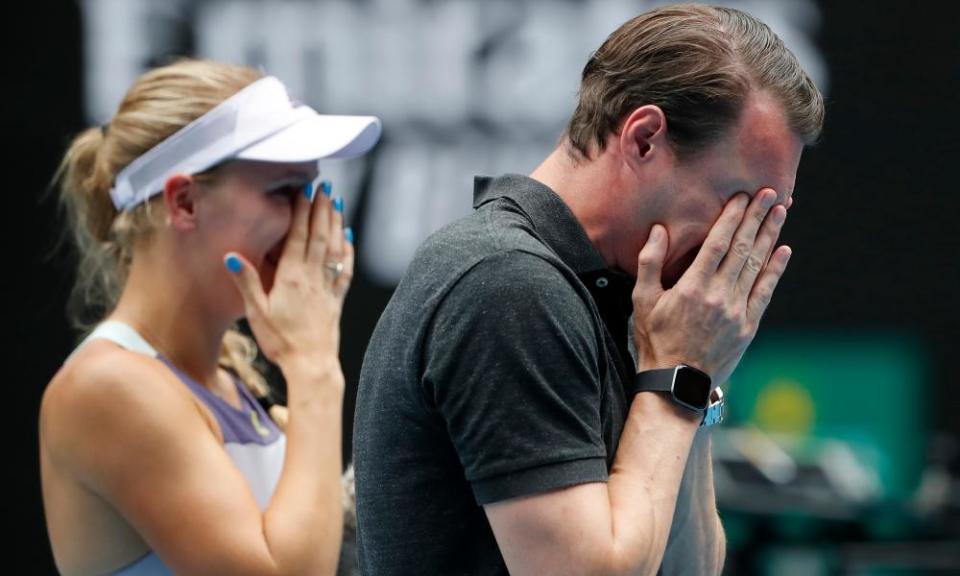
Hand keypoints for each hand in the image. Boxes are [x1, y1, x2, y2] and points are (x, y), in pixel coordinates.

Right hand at [224, 185, 352, 373]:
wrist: (311, 366)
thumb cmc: (280, 342)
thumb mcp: (256, 313)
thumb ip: (246, 282)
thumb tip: (231, 256)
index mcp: (291, 278)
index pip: (298, 238)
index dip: (301, 213)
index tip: (304, 191)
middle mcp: (313, 279)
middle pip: (319, 237)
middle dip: (322, 210)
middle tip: (325, 187)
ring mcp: (328, 288)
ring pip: (334, 249)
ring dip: (335, 224)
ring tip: (337, 203)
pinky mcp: (337, 299)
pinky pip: (345, 269)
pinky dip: (347, 250)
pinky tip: (348, 238)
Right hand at [631, 189, 790, 385]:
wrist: (676, 384)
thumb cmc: (655, 340)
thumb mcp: (642, 301)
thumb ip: (650, 263)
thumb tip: (658, 231)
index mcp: (692, 286)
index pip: (718, 242)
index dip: (732, 217)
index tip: (743, 196)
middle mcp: (719, 295)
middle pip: (742, 248)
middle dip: (757, 218)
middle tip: (769, 193)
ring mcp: (737, 311)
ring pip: (757, 265)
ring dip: (770, 236)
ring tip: (780, 211)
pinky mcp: (748, 326)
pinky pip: (765, 292)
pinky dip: (775, 269)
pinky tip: (784, 250)